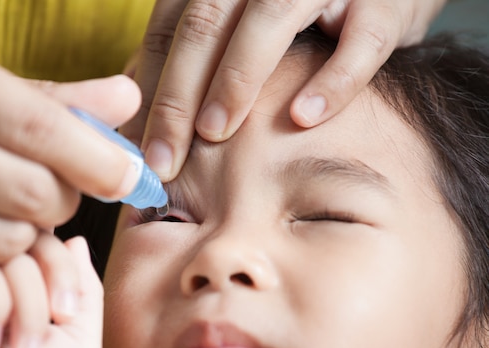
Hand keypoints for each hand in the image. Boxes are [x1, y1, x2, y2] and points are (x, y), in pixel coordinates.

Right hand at [0, 21, 140, 285]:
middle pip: (29, 190)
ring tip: (16, 206)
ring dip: (30, 230)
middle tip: (59, 188)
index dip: (97, 159)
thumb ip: (49, 98)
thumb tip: (126, 97)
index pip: (38, 126)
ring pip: (5, 237)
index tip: (128, 175)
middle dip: (65, 198)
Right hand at [0, 233, 102, 347]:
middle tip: (57, 321)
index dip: (66, 266)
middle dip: (56, 277)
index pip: (46, 241)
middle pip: (31, 236)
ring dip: (29, 307)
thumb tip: (75, 239)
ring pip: (10, 254)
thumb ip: (84, 287)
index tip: (69, 313)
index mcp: (21, 287)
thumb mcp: (80, 337)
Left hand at [122, 0, 446, 180]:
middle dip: (178, 97)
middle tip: (163, 160)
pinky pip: (360, 40)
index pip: (169, 29)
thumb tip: (143, 117)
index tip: (136, 146)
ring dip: (237, 81)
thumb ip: (198, 59)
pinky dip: (332, 81)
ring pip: (268, 23)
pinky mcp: (382, 1)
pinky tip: (303, 119)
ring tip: (214, 135)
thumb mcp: (241, 24)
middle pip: (205, 27)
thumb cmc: (302, 17)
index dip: (148, 88)